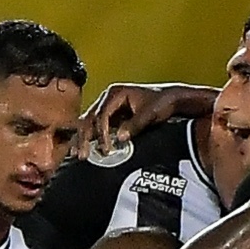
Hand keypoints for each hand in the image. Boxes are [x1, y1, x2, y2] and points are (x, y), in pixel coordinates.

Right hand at [78, 82, 214, 158]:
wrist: (170, 100)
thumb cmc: (161, 103)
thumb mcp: (150, 114)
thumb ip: (135, 125)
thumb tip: (120, 138)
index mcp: (115, 93)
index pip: (101, 115)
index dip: (101, 133)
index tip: (106, 148)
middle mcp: (107, 99)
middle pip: (89, 118)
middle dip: (84, 137)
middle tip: (82, 155)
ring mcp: (107, 107)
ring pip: (89, 124)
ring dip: (83, 139)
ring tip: (79, 155)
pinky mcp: (110, 117)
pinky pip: (95, 128)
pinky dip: (90, 139)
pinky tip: (84, 150)